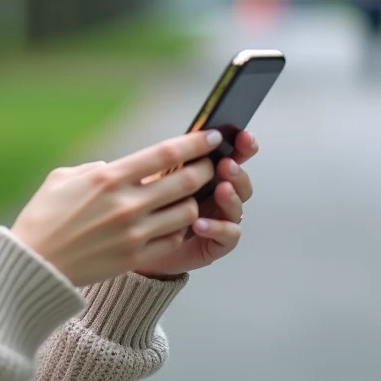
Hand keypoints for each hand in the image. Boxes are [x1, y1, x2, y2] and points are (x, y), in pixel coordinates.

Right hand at [10, 129, 220, 287]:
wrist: (35, 264)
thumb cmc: (43, 217)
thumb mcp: (62, 178)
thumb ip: (94, 167)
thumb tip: (115, 167)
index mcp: (108, 177)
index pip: (165, 154)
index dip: (195, 143)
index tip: (213, 137)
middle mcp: (126, 203)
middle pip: (185, 181)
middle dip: (205, 171)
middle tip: (209, 166)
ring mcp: (134, 232)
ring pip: (186, 212)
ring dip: (193, 202)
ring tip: (188, 197)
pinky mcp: (135, 256)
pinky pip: (173, 240)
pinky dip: (178, 229)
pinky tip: (171, 223)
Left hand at [131, 129, 258, 278]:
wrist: (138, 245)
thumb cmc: (147, 207)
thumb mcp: (156, 178)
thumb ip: (173, 162)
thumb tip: (185, 139)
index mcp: (208, 174)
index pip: (233, 156)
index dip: (242, 145)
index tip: (242, 135)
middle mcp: (219, 195)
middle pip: (240, 181)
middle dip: (237, 171)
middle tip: (226, 164)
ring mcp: (220, 219)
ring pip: (238, 206)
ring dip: (231, 196)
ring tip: (221, 189)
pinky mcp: (216, 243)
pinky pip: (228, 235)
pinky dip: (217, 227)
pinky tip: (200, 223)